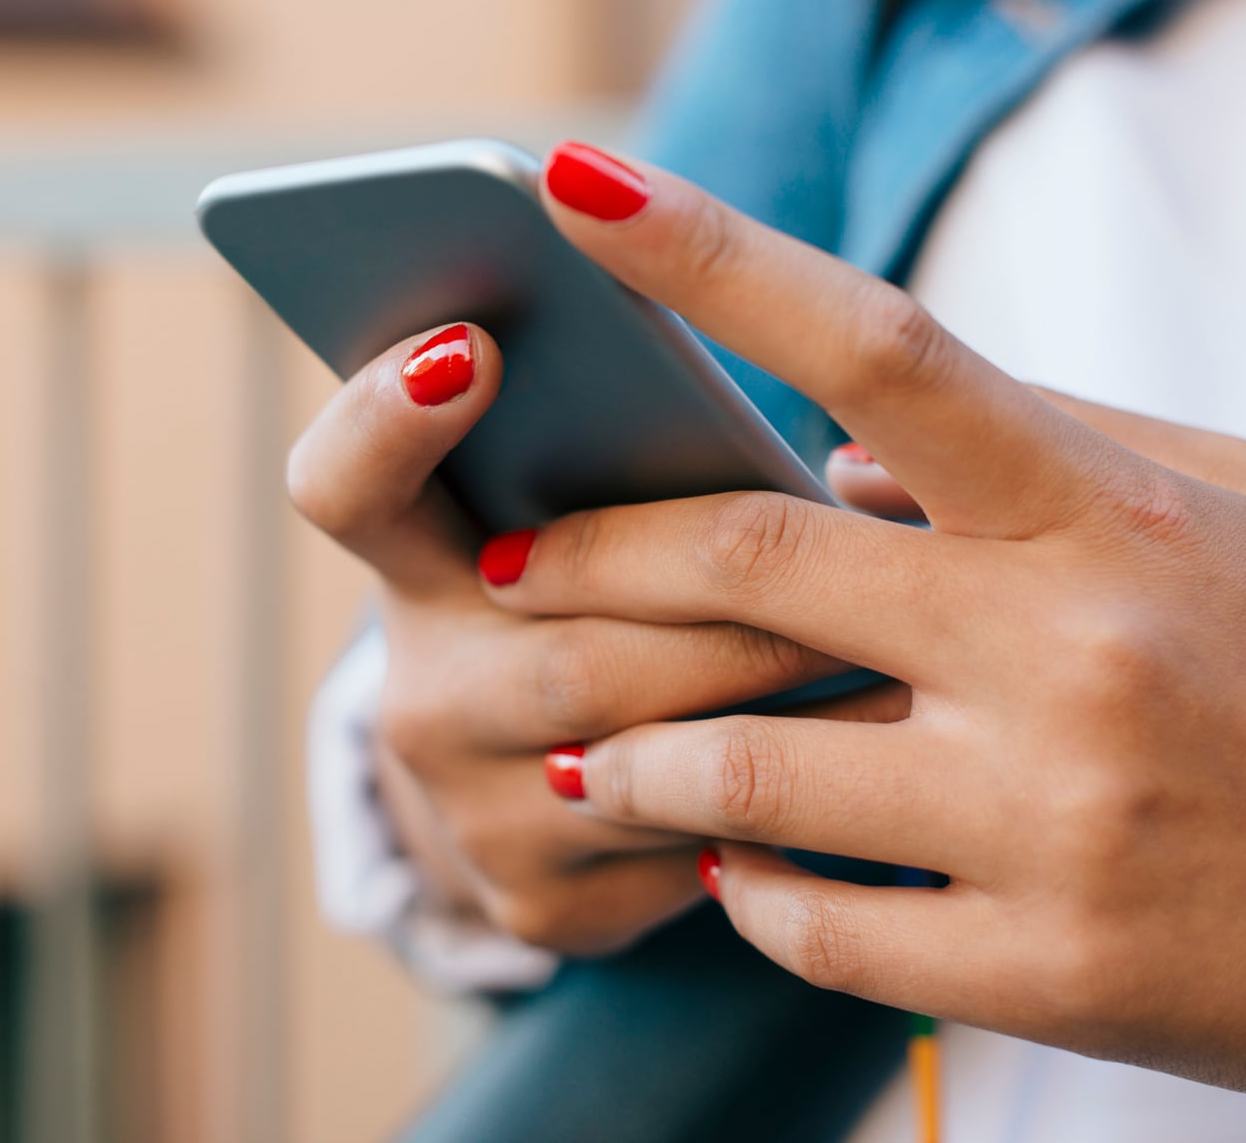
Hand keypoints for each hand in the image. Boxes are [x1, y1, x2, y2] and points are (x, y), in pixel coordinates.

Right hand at [288, 321, 904, 953]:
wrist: (545, 790)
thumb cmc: (611, 596)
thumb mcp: (585, 520)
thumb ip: (618, 450)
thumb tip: (736, 368)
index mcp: (416, 563)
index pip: (346, 486)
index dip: (385, 419)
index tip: (477, 345)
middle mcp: (423, 694)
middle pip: (568, 649)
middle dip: (719, 613)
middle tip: (837, 556)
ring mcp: (474, 811)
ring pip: (645, 757)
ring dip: (781, 701)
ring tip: (899, 647)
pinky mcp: (545, 899)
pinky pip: (690, 845)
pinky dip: (795, 797)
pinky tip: (882, 766)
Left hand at [487, 142, 1245, 1111]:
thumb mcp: (1237, 506)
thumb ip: (1044, 444)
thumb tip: (843, 438)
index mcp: (1104, 511)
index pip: (875, 343)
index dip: (705, 254)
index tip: (571, 186)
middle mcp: (1067, 652)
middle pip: (747, 558)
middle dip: (587, 555)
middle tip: (502, 564)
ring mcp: (1052, 821)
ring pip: (741, 770)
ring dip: (626, 756)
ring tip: (578, 750)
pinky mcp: (1048, 972)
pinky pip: (816, 928)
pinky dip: (739, 893)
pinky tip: (723, 871)